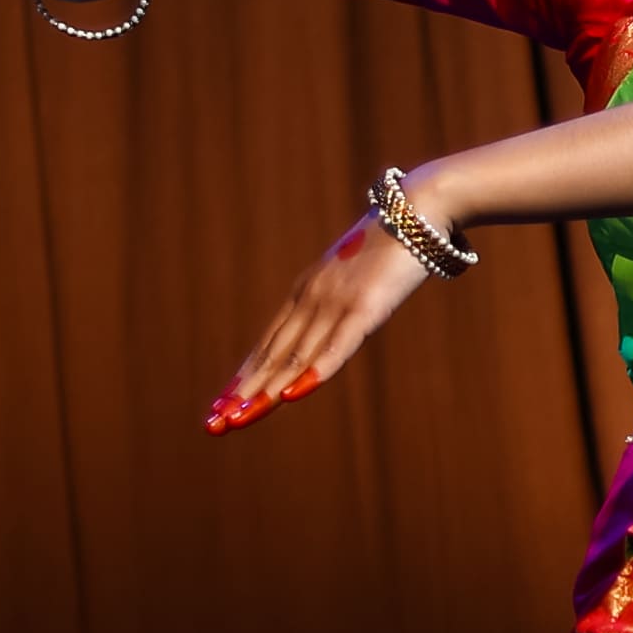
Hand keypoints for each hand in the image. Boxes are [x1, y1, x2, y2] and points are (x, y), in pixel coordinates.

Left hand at [207, 207, 434, 434]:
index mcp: (307, 293)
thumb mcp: (354, 278)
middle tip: (214, 424)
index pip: (268, 343)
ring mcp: (337, 302)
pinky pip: (336, 345)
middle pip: (272, 354)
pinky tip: (293, 394)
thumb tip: (329, 325)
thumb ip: (338, 303)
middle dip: (243, 391)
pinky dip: (314, 371)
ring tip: (240, 418)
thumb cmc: (390, 244)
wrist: (418, 208)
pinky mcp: (366, 307)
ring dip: (266, 389)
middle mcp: (312, 299)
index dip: (244, 376)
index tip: (220, 407)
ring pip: (295, 355)